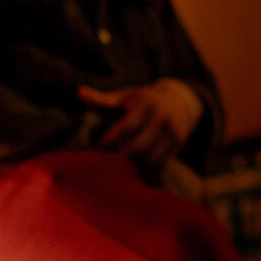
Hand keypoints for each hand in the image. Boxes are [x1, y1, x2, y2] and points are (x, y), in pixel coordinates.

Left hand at [77, 82, 198, 166]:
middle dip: (121, 156)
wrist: (180, 100)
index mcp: (147, 105)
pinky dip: (145, 168)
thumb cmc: (144, 98)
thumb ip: (103, 98)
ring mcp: (172, 133)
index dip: (111, 139)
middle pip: (139, 147)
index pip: (127, 126)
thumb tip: (80, 92)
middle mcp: (162, 119)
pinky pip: (160, 163)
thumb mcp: (125, 95)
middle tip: (108, 159)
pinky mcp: (177, 145)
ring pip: (149, 158)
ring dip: (133, 164)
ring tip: (121, 163)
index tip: (98, 146)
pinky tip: (135, 166)